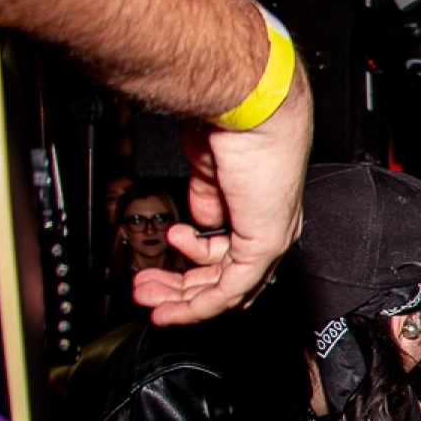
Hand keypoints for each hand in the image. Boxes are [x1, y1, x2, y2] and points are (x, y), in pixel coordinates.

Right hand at [134, 65, 312, 324]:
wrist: (251, 111)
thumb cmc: (235, 123)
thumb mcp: (210, 168)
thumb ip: (208, 198)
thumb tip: (200, 219)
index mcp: (260, 206)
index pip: (231, 253)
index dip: (193, 263)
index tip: (161, 259)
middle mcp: (271, 224)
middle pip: (229, 278)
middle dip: (182, 289)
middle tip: (149, 290)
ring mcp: (271, 236)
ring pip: (230, 291)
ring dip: (184, 301)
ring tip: (151, 299)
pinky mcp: (264, 244)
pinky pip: (232, 289)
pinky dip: (198, 306)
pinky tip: (173, 309)